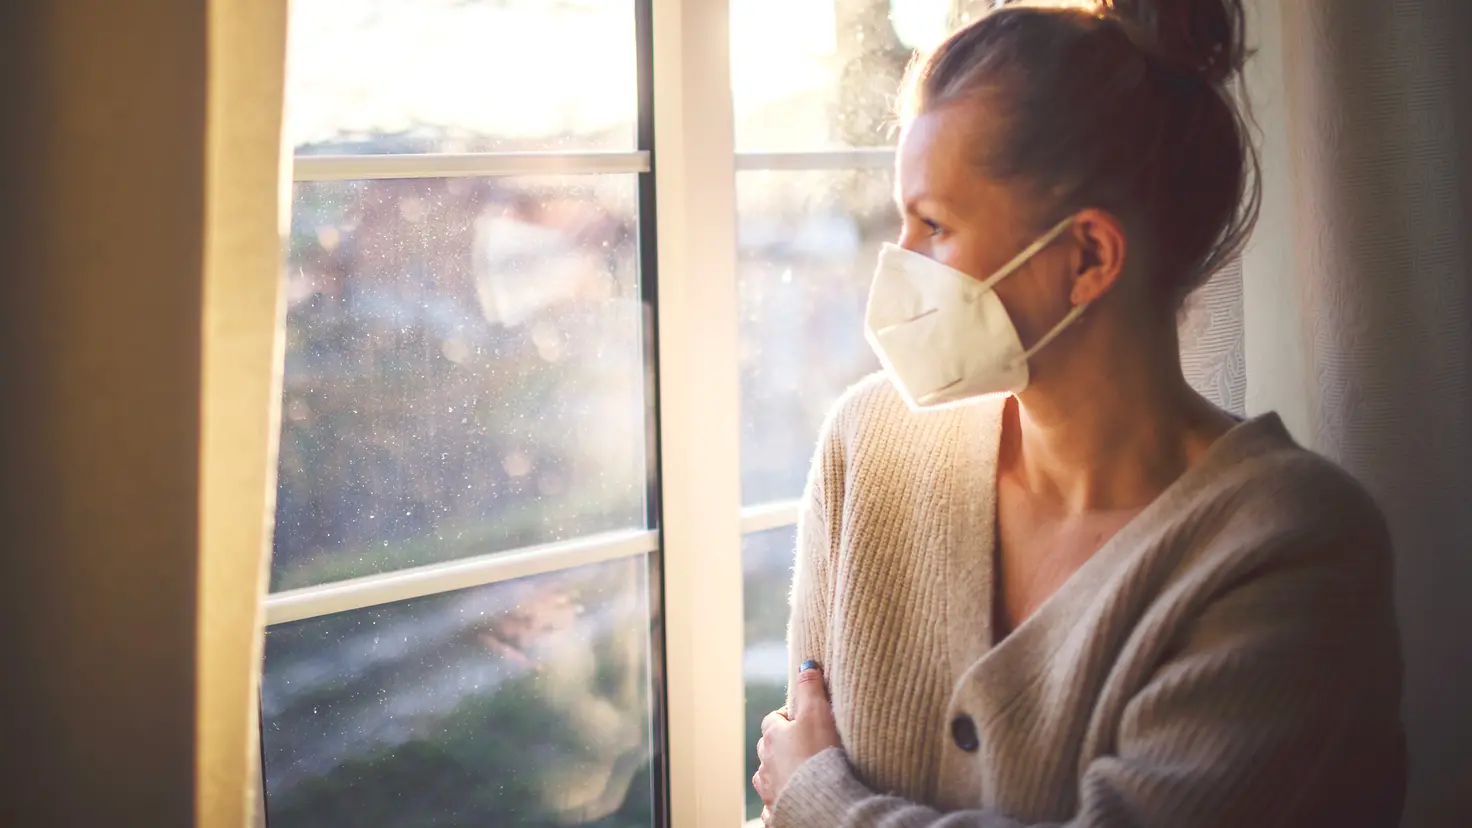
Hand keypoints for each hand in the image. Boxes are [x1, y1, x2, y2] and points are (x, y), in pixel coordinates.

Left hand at [751, 661, 841, 814]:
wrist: (820, 801)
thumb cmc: (819, 755)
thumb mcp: (818, 713)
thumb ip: (811, 688)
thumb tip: (806, 664)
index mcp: (772, 737)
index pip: (773, 719)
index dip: (789, 717)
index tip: (805, 719)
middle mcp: (765, 764)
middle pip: (767, 749)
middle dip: (781, 746)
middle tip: (804, 745)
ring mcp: (769, 791)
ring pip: (767, 778)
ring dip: (778, 774)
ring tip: (799, 774)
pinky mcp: (777, 814)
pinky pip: (773, 806)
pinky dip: (780, 802)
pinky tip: (793, 799)